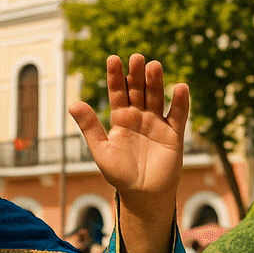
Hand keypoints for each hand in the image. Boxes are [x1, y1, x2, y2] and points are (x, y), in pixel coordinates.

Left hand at [67, 54, 188, 211]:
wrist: (142, 194)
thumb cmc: (119, 174)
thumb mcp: (101, 150)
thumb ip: (90, 127)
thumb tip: (73, 103)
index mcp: (120, 119)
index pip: (118, 92)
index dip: (115, 77)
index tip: (112, 59)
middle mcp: (139, 117)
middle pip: (138, 90)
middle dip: (137, 74)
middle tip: (136, 58)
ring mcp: (157, 123)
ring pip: (157, 97)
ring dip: (156, 82)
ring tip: (154, 66)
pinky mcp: (173, 134)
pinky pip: (178, 115)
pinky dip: (180, 102)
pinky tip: (180, 87)